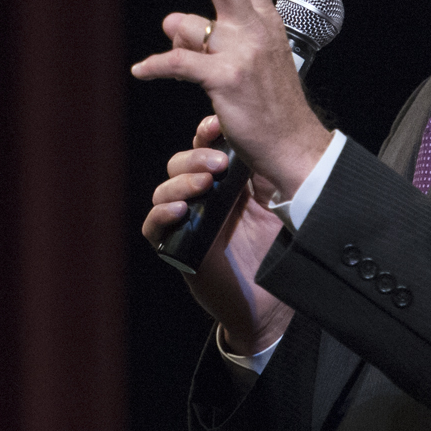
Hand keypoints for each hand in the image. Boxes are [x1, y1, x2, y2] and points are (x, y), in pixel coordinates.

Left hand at [131, 0, 332, 199]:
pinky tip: (141, 70)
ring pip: (188, 25)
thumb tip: (174, 26)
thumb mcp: (251, 62)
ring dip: (173, 38)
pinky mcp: (225, 78)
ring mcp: (242, 52)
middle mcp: (256, 30)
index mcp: (266, 22)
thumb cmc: (271, 107)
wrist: (293, 145)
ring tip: (173, 58)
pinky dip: (154, 66)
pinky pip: (177, 62)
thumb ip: (215, 38)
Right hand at [143, 115, 294, 352]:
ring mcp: (186, 223)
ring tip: (203, 185)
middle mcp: (201, 199)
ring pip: (163, 191)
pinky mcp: (176, 249)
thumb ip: (264, 173)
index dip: (204, 135)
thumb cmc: (276, 252)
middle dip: (195, 158)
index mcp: (223, 183)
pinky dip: (162, 214)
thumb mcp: (276, 204)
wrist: (271, 303)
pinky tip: (181, 211)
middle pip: (179, 164)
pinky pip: (154, 228)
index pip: (203, 149)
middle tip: (218, 163)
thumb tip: (260, 136)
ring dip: (180, 183)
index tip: (215, 126)